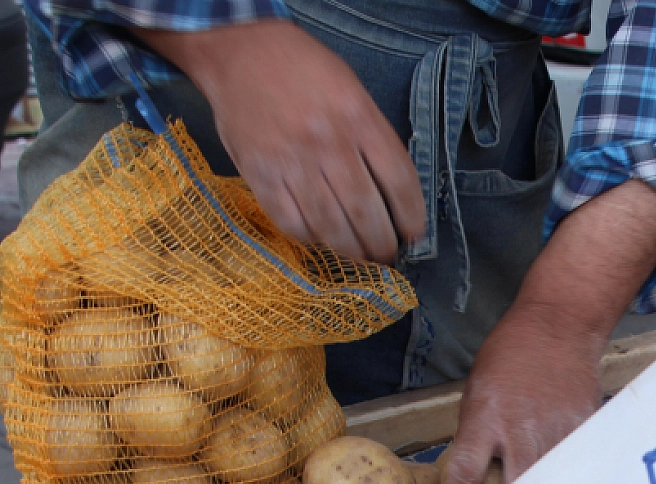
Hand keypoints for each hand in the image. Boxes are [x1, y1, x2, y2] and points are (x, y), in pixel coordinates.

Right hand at [139, 20, 424, 262]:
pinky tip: (321, 240)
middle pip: (366, 211)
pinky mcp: (261, 174)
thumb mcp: (352, 91)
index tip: (414, 236)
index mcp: (359, 118)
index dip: (411, 217)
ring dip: (351, 251)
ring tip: (360, 258)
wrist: (241, 53)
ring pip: (330, 224)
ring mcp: (293, 161)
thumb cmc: (304, 72)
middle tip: (387, 257)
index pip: (398, 181)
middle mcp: (328, 142)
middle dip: (382, 244)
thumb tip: (394, 195)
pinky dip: (311, 239)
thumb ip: (373, 138)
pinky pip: (291, 222)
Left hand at [438, 181, 655, 483]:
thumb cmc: (510, 355)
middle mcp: (519, 430)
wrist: (559, 325)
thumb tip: (474, 477)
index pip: (464, 475)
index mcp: (484, 419)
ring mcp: (555, 433)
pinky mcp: (583, 431)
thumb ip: (476, 434)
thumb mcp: (477, 390)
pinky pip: (573, 469)